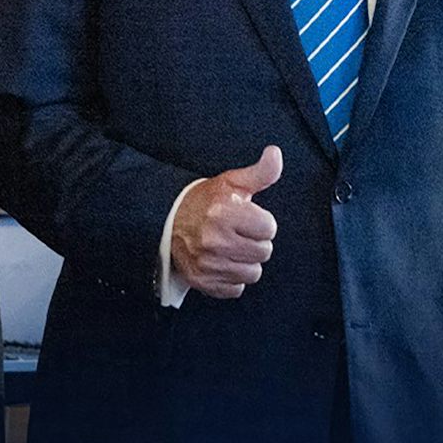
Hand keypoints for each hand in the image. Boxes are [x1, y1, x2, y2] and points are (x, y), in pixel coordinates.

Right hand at [170, 146, 280, 298]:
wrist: (167, 220)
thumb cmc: (204, 201)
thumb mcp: (231, 181)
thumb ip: (260, 172)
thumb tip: (275, 154)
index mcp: (224, 213)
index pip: (269, 229)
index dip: (261, 222)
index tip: (248, 218)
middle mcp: (215, 240)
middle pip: (264, 252)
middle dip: (255, 241)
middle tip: (239, 232)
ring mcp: (208, 263)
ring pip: (252, 273)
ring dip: (245, 261)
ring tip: (231, 247)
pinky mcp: (203, 281)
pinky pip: (236, 288)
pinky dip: (232, 278)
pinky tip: (222, 262)